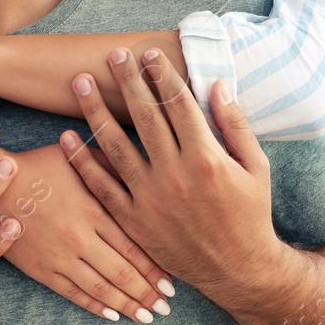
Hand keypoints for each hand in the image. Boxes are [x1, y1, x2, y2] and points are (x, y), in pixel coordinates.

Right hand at [0, 144, 176, 323]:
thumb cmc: (39, 166)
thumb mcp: (79, 159)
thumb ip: (110, 168)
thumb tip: (142, 171)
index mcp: (94, 209)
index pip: (132, 246)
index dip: (154, 267)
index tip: (173, 283)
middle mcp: (80, 238)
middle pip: (122, 272)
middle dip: (147, 292)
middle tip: (167, 307)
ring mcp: (60, 257)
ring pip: (100, 288)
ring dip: (126, 305)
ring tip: (147, 317)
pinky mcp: (42, 270)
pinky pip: (73, 293)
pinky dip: (95, 305)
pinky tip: (113, 315)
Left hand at [58, 48, 284, 308]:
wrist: (237, 269)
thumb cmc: (251, 214)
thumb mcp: (257, 167)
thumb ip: (236, 124)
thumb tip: (217, 84)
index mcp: (206, 157)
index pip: (178, 104)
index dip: (162, 75)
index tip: (149, 54)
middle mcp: (175, 174)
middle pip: (144, 116)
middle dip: (127, 81)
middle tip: (112, 55)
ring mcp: (150, 198)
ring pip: (115, 145)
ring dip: (95, 110)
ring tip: (81, 82)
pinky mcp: (134, 220)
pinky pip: (101, 186)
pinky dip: (82, 161)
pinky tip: (67, 137)